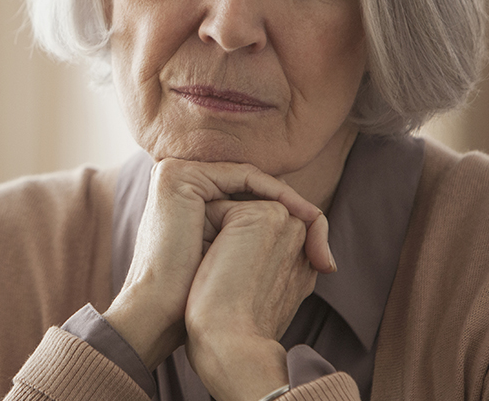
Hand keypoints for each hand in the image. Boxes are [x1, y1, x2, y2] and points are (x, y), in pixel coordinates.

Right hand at [103, 160, 332, 370]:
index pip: (248, 199)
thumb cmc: (197, 300)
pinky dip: (278, 192)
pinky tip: (301, 215)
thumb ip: (257, 242)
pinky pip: (244, 175)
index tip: (321, 260)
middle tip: (324, 252)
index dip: (288, 222)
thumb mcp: (232, 263)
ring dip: (293, 203)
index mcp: (186, 201)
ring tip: (318, 228)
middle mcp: (180, 184)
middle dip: (296, 215)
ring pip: (252, 181)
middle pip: (253, 189)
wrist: (164, 312)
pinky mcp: (180, 175)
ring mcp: (177, 175)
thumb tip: (311, 248)